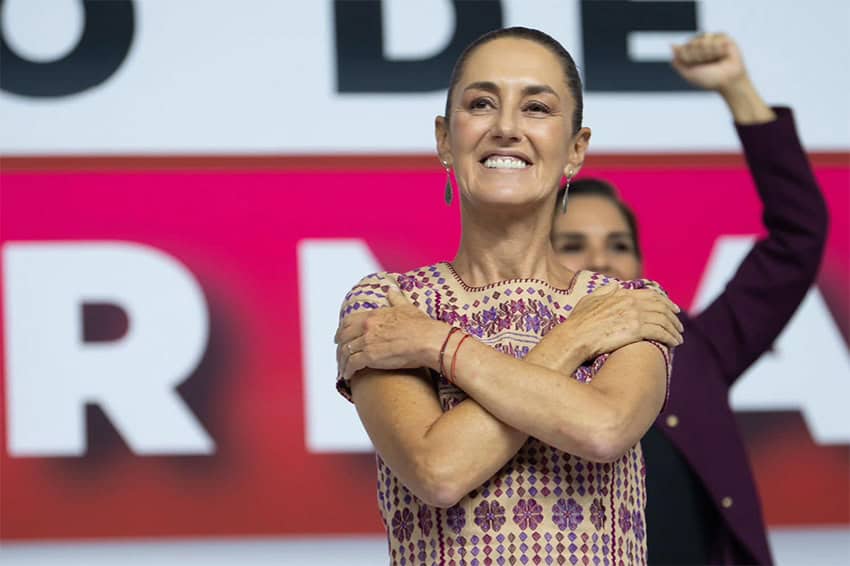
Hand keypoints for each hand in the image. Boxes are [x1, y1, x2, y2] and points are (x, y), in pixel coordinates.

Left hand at [335, 288, 444, 379]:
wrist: (428, 340)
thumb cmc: (421, 326)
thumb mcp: (407, 307)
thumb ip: (396, 298)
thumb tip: (390, 288)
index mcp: (373, 315)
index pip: (349, 321)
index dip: (341, 330)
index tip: (339, 337)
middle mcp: (367, 327)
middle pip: (344, 337)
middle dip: (339, 346)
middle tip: (339, 353)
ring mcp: (367, 341)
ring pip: (346, 352)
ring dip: (342, 361)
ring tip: (344, 369)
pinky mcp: (370, 356)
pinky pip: (352, 364)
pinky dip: (347, 370)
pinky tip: (348, 376)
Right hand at [554, 283, 682, 360]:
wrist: (574, 337)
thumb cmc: (577, 323)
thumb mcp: (588, 300)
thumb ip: (603, 291)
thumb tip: (613, 286)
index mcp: (621, 294)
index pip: (650, 295)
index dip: (665, 301)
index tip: (672, 309)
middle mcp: (630, 301)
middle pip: (660, 306)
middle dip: (673, 316)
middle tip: (679, 325)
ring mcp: (634, 315)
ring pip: (663, 320)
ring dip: (674, 329)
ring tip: (678, 337)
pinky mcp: (636, 330)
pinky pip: (660, 332)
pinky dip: (670, 337)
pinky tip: (673, 343)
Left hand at [671, 32, 746, 92]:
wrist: (728, 80)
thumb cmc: (709, 79)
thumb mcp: (689, 73)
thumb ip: (678, 61)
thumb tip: (671, 45)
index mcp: (692, 54)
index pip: (683, 48)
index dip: (688, 57)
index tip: (695, 65)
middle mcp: (701, 46)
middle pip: (691, 43)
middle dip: (697, 55)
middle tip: (706, 63)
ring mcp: (712, 40)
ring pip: (702, 39)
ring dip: (707, 52)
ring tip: (715, 59)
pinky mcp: (723, 37)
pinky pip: (715, 37)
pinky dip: (717, 48)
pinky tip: (723, 54)